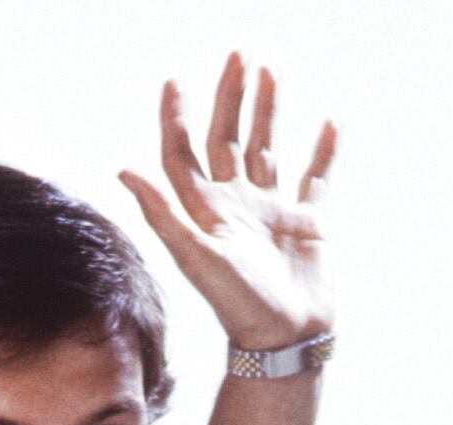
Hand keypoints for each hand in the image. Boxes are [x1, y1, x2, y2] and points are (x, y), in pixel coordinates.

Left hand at [120, 52, 336, 349]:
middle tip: (237, 56)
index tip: (173, 81)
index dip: (177, 118)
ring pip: (268, 150)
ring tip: (270, 73)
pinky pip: (315, 178)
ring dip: (268, 112)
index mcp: (206, 212)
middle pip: (228, 141)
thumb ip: (161, 212)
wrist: (284, 340)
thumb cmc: (238, 304)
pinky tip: (329, 124)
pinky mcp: (307, 223)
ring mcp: (272, 213)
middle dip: (230, 99)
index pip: (184, 155)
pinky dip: (323, 152)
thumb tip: (123, 168)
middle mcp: (236, 207)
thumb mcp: (195, 255)